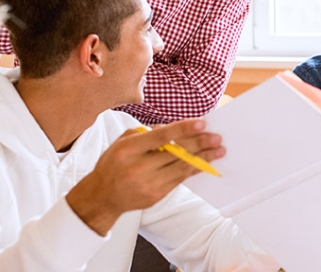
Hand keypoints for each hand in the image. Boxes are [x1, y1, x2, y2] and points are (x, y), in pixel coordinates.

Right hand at [66, 120, 224, 234]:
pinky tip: (205, 163)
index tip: (201, 123)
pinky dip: (193, 170)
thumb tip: (174, 129)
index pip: (160, 137)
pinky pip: (180, 180)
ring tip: (218, 150)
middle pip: (176, 153)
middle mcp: (138, 167)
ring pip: (181, 168)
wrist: (102, 196)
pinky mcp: (156, 195)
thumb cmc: (113, 164)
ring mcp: (148, 183)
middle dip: (199, 145)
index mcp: (129, 149)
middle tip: (217, 138)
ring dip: (203, 159)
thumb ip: (147, 133)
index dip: (182, 130)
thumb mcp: (122, 142)